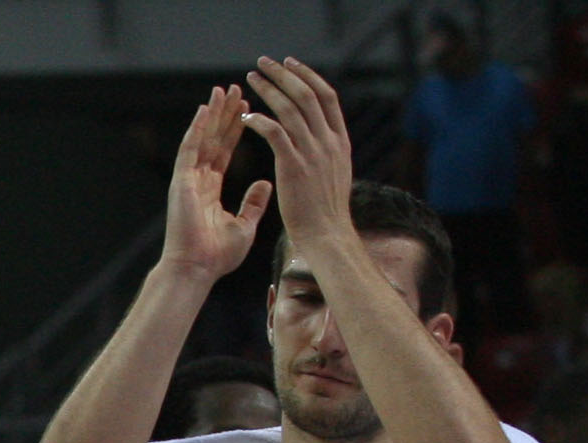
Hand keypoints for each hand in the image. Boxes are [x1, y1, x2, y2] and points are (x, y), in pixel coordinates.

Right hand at [161, 84, 272, 281]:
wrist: (196, 270)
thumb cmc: (217, 256)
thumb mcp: (245, 225)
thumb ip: (254, 202)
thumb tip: (266, 183)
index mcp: (210, 189)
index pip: (225, 151)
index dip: (237, 129)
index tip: (248, 108)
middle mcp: (198, 180)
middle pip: (214, 139)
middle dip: (225, 114)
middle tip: (237, 89)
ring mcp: (187, 180)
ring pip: (202, 139)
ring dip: (212, 114)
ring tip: (223, 90)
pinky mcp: (181, 182)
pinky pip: (189, 149)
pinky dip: (197, 128)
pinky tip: (205, 109)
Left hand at [242, 58, 352, 263]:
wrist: (326, 235)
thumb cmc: (324, 211)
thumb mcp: (334, 174)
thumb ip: (328, 152)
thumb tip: (321, 139)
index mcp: (340, 140)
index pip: (327, 96)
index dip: (308, 76)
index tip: (291, 64)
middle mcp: (330, 140)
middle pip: (308, 94)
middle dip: (285, 75)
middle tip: (265, 63)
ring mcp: (314, 152)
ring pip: (291, 108)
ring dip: (269, 91)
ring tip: (250, 80)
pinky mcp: (295, 166)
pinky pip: (276, 133)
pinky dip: (261, 121)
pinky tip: (246, 117)